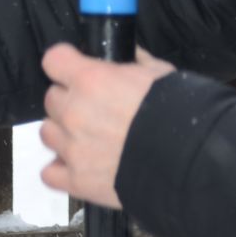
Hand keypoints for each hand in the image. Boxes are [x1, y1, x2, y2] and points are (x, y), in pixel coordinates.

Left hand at [38, 43, 173, 208]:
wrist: (188, 160)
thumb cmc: (177, 113)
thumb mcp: (157, 73)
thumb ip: (132, 62)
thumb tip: (123, 56)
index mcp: (90, 80)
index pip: (53, 61)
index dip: (64, 64)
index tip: (74, 69)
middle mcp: (74, 112)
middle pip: (52, 99)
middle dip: (70, 102)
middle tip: (95, 110)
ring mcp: (72, 148)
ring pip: (47, 133)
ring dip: (64, 134)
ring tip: (89, 140)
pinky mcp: (77, 181)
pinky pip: (49, 173)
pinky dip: (61, 170)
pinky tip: (78, 166)